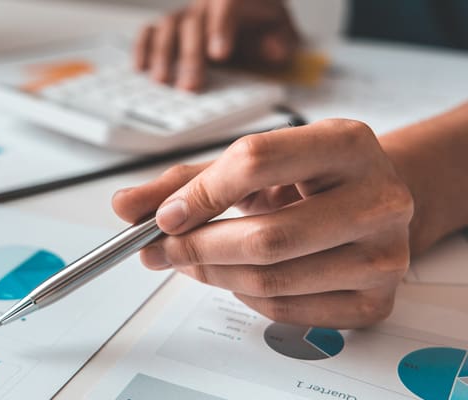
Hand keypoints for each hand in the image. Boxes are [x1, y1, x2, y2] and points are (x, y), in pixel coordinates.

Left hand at [113, 120, 413, 327]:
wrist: (371, 200)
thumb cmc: (308, 177)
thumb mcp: (254, 162)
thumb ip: (187, 181)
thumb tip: (126, 207)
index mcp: (347, 144)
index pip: (256, 162)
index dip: (200, 194)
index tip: (164, 217)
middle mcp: (378, 199)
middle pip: (266, 237)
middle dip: (197, 248)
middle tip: (162, 250)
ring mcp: (383, 255)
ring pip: (271, 281)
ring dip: (214, 275)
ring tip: (193, 260)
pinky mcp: (377, 300)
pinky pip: (287, 311)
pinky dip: (247, 298)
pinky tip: (239, 276)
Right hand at [134, 0, 300, 90]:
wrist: (251, 16)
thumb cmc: (263, 25)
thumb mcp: (282, 30)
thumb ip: (282, 39)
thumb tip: (273, 49)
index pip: (227, 4)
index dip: (221, 28)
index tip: (219, 55)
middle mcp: (207, 3)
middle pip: (194, 22)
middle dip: (191, 56)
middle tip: (191, 86)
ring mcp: (186, 14)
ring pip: (169, 26)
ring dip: (164, 54)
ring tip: (163, 81)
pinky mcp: (171, 28)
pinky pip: (151, 30)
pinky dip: (143, 47)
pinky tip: (141, 68)